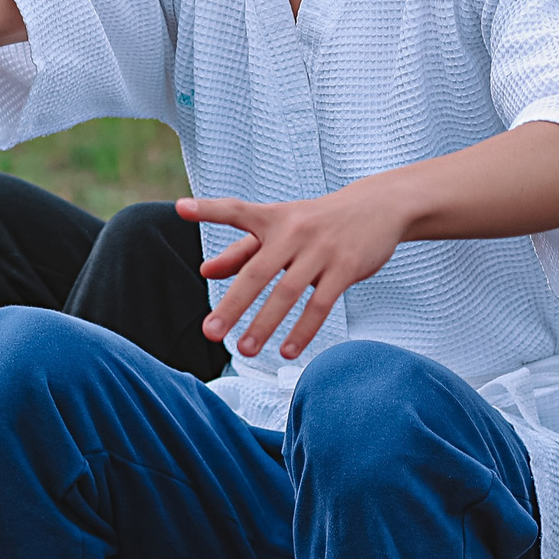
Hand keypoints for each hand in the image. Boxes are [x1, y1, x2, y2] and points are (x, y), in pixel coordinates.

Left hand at [184, 191, 403, 362]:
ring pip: (288, 293)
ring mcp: (321, 250)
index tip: (181, 208)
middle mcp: (294, 231)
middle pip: (257, 271)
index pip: (236, 211)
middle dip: (233, 304)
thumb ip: (241, 251)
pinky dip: (303, 330)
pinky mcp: (346, 267)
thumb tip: (204, 270)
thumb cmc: (318, 222)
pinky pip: (321, 304)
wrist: (377, 207)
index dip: (208, 209)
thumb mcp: (280, 228)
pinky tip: (287, 350)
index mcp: (274, 218)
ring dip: (265, 325)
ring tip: (244, 350)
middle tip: (210, 332)